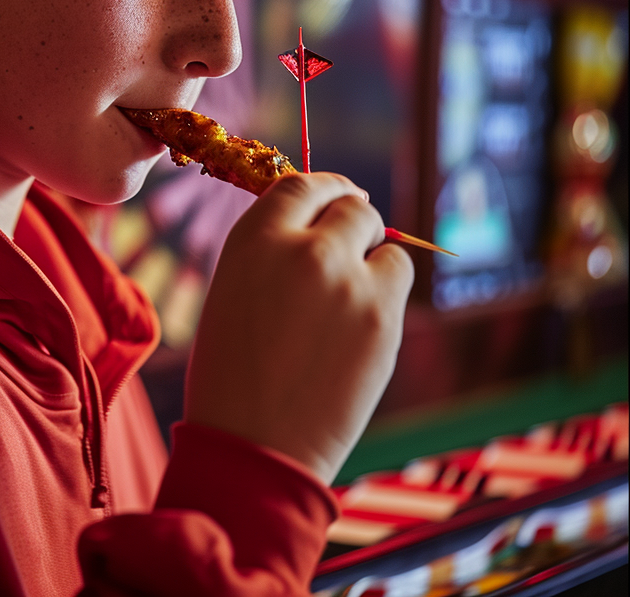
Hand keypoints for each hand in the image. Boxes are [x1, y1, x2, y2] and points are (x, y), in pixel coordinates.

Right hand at [184, 173, 413, 484]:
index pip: (300, 184)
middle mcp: (301, 247)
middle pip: (350, 204)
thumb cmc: (231, 372)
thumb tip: (317, 225)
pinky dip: (387, 287)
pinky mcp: (382, 316)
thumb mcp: (233, 288)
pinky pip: (398, 273)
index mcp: (253, 238)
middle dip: (352, 218)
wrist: (254, 446)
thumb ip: (272, 249)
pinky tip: (363, 319)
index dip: (324, 188)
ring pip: (381, 237)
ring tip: (352, 292)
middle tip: (353, 239)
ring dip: (372, 253)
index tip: (337, 197)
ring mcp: (347, 280)